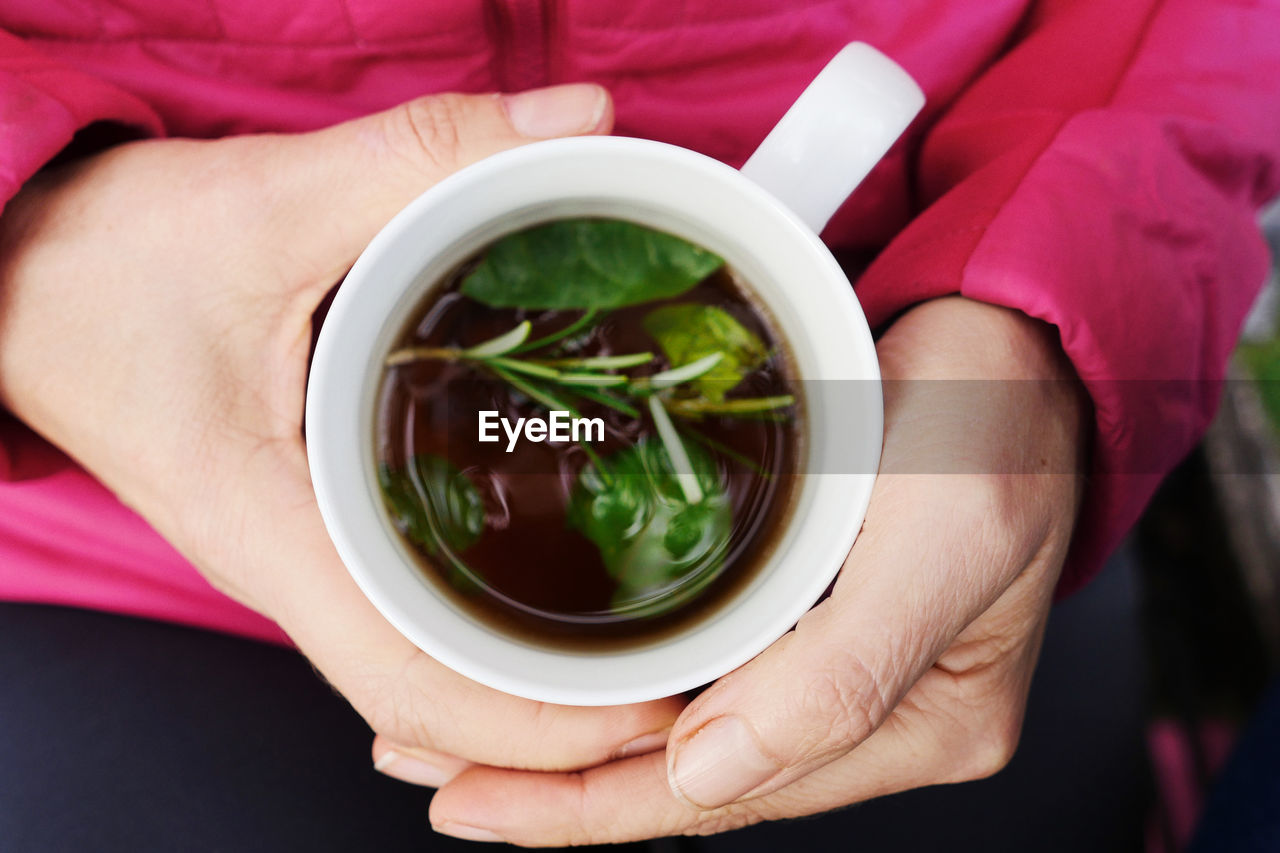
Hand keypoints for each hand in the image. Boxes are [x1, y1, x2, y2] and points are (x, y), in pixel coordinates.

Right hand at [0, 84, 683, 770]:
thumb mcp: (265, 200)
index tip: (640, 713)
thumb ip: (422, 154)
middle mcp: (293, 566)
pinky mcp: (314, 518)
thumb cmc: (100, 265)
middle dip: (562, 718)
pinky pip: (409, 609)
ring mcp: (304, 551)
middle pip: (439, 701)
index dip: (533, 725)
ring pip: (426, 667)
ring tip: (649, 659)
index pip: (411, 683)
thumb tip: (579, 124)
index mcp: (272, 532)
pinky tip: (559, 603)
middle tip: (687, 679)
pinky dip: (487, 631)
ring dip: (532, 685)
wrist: (20, 278)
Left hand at [422, 296, 1088, 843]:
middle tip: (443, 782)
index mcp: (921, 724)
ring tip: (462, 746)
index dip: (596, 809)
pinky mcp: (811, 610)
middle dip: (566, 789)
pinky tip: (557, 683)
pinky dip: (622, 686)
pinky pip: (702, 671)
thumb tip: (707, 777)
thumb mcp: (942, 540)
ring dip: (580, 745)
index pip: (729, 796)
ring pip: (688, 733)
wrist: (1009, 342)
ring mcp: (840, 664)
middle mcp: (873, 712)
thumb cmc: (994, 424)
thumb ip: (841, 675)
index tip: (481, 804)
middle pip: (696, 779)